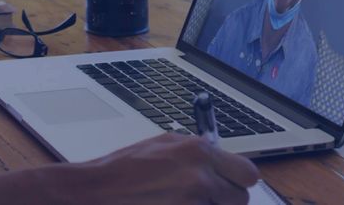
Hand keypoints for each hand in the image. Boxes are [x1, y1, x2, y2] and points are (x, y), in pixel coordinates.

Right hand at [80, 132, 259, 204]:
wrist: (96, 192)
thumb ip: (197, 152)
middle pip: (241, 199)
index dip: (238, 181)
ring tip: (181, 202)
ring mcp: (193, 204)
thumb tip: (218, 158)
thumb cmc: (123, 169)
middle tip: (205, 198)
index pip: (248, 173)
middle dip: (225, 200)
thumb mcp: (163, 145)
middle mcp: (201, 178)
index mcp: (198, 153)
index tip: (230, 184)